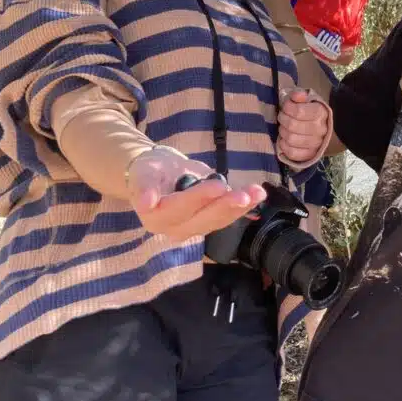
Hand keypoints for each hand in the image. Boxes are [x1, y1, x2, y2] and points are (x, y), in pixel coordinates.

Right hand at [126, 146, 265, 240]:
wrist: (158, 174)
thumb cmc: (150, 171)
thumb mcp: (143, 173)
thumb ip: (145, 187)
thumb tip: (145, 202)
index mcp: (155, 219)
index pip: (179, 209)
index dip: (199, 198)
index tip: (218, 186)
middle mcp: (175, 229)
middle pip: (203, 220)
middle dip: (225, 206)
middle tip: (244, 195)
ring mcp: (194, 229)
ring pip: (219, 220)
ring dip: (240, 207)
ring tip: (256, 193)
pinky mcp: (209, 223)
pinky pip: (227, 216)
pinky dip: (244, 206)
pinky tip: (257, 196)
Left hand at [277, 88, 330, 162]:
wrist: (321, 128)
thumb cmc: (310, 111)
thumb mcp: (307, 99)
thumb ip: (300, 95)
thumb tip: (296, 96)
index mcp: (320, 112)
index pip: (299, 111)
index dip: (287, 108)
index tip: (285, 107)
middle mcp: (320, 129)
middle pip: (293, 125)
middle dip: (283, 119)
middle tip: (282, 117)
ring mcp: (316, 144)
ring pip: (291, 139)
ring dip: (283, 132)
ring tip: (283, 127)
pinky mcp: (310, 155)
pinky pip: (293, 153)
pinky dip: (284, 146)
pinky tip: (284, 139)